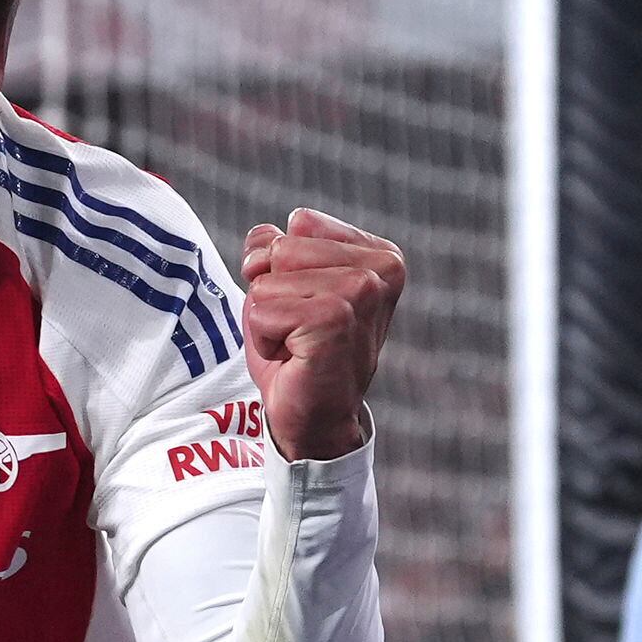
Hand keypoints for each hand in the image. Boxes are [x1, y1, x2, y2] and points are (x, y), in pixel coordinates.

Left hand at [240, 208, 404, 460]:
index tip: (307, 305)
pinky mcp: (335, 319)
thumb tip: (262, 238)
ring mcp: (361, 292)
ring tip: (297, 343)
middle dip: (273, 291)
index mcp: (379, 253)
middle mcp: (379, 268)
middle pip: (282, 248)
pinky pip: (262, 310)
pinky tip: (294, 356)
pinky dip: (263, 337)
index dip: (282, 266)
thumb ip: (272, 247)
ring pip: (268, 280)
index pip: (299, 223)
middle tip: (299, 329)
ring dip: (268, 317)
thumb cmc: (299, 350)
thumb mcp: (282, 285)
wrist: (314, 417)